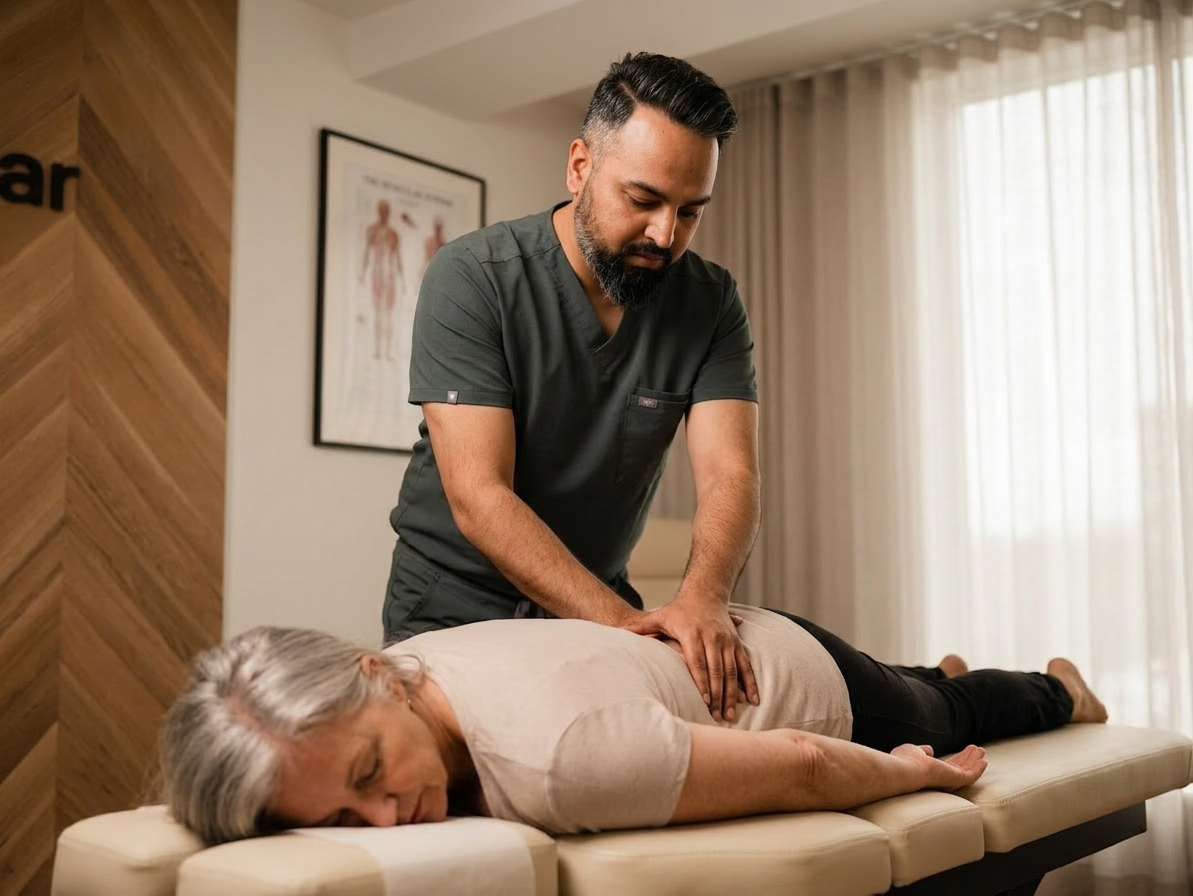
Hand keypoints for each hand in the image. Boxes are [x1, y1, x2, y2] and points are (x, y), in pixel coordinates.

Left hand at [623, 597, 758, 721]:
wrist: (705, 593)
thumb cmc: (678, 610)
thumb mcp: (659, 616)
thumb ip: (640, 627)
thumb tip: (618, 632)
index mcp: (693, 634)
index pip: (698, 661)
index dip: (702, 681)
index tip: (704, 700)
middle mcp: (712, 637)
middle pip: (716, 670)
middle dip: (718, 695)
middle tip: (718, 717)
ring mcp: (727, 641)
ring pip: (732, 671)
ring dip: (733, 694)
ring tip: (731, 715)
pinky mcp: (737, 643)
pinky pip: (745, 665)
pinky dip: (750, 683)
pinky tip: (752, 700)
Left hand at [891, 744, 986, 790]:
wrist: (904, 770)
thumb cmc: (903, 761)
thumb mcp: (914, 752)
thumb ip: (922, 751)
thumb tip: (929, 749)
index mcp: (931, 773)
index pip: (947, 766)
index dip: (957, 758)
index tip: (965, 751)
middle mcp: (940, 779)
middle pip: (959, 768)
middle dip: (968, 759)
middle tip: (978, 749)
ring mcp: (948, 781)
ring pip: (966, 770)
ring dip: (974, 760)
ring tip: (981, 750)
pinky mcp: (955, 780)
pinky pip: (970, 776)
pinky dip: (978, 769)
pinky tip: (984, 761)